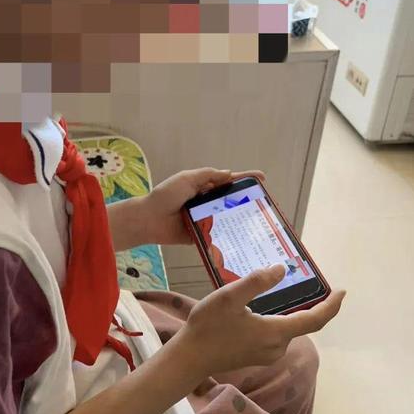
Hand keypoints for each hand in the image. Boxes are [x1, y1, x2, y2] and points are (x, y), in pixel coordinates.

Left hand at [141, 167, 266, 245]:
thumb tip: (229, 174)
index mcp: (203, 187)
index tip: (262, 179)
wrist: (148, 219)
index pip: (228, 181)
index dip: (245, 179)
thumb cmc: (165, 196)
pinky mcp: (201, 235)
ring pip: (226, 219)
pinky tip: (243, 240)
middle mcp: (206, 203)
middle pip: (231, 201)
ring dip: (240, 220)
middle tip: (265, 205)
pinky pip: (217, 236)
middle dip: (247, 201)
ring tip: (259, 223)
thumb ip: (207, 175)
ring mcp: (205, 219)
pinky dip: (228, 237)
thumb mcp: (187, 179)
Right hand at [178, 265, 345, 376]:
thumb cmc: (209, 326)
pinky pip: (277, 335)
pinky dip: (281, 319)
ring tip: (290, 290)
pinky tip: (268, 307)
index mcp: (276, 332)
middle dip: (313, 305)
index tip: (342, 291)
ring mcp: (267, 354)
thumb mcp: (230, 297)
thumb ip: (257, 282)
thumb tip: (281, 269)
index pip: (315, 320)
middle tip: (313, 283)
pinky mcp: (256, 355)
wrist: (190, 358)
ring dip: (294, 312)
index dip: (331, 306)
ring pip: (289, 329)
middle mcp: (277, 347)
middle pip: (304, 324)